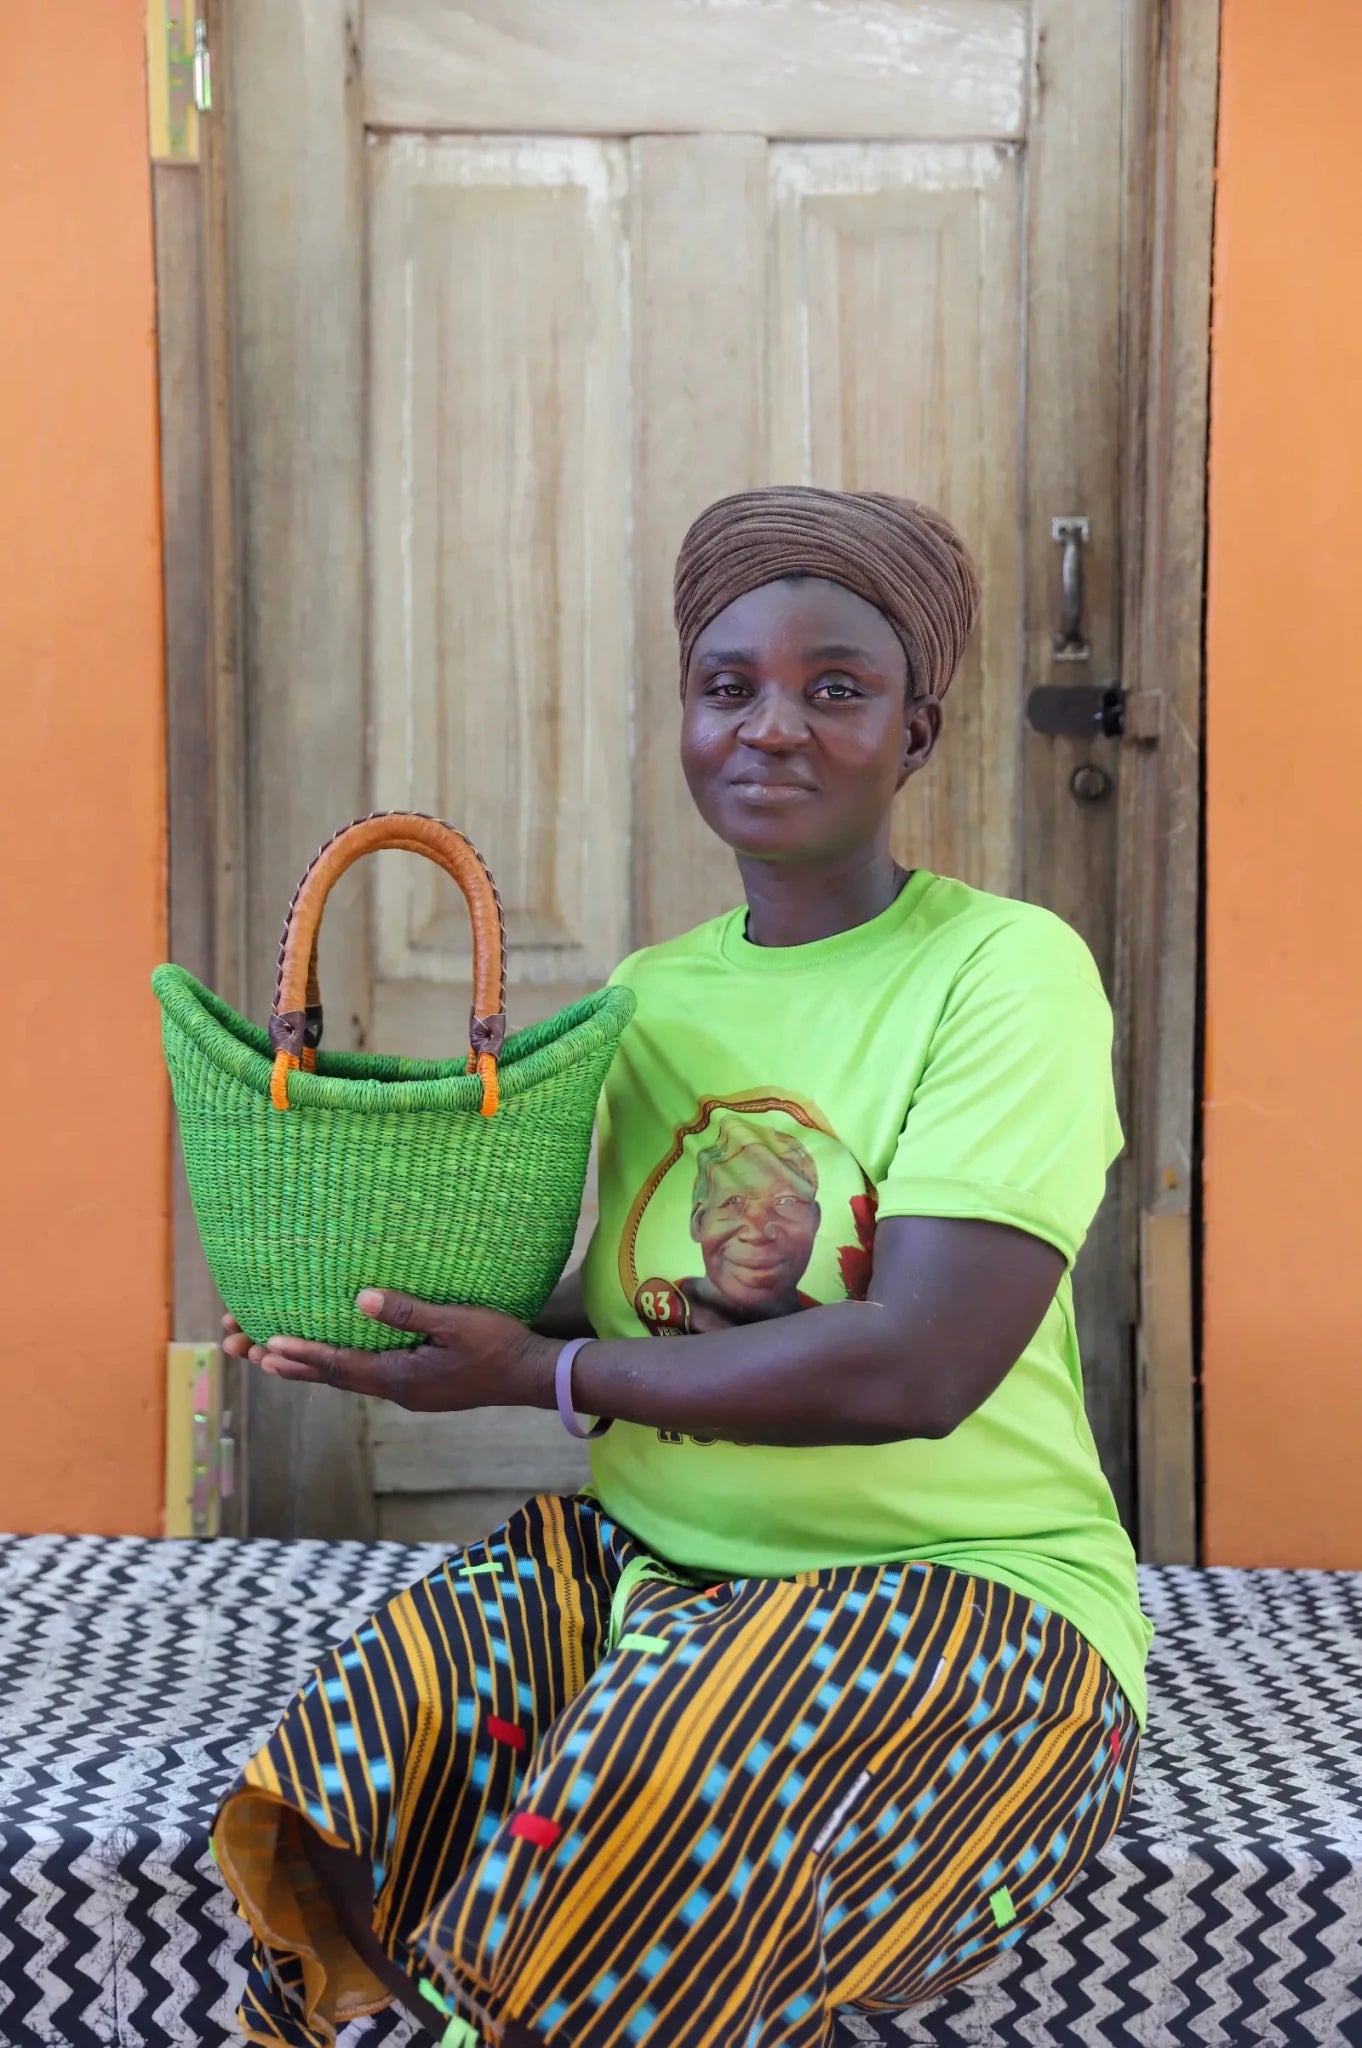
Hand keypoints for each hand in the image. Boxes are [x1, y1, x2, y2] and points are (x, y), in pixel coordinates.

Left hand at [220, 1292, 557, 1412]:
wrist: (532, 1375)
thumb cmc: (499, 1343)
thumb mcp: (456, 1321)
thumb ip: (407, 1312)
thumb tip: (359, 1298)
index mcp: (401, 1378)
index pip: (340, 1367)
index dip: (301, 1354)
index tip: (265, 1344)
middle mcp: (395, 1390)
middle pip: (330, 1378)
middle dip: (285, 1362)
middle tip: (241, 1350)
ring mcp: (404, 1391)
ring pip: (343, 1379)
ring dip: (303, 1366)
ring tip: (263, 1355)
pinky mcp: (414, 1385)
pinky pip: (361, 1375)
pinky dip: (332, 1366)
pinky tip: (323, 1357)